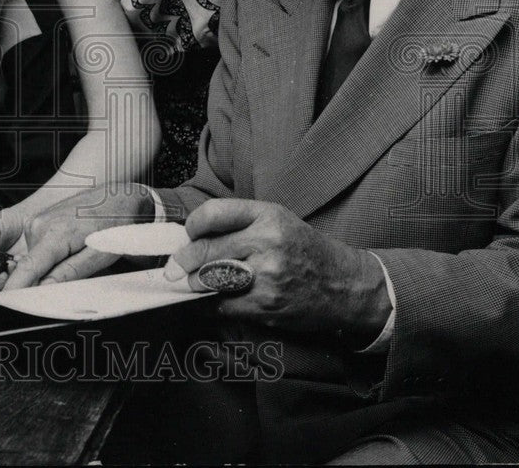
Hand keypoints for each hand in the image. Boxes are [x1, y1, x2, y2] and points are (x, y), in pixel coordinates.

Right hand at [0, 182, 154, 291]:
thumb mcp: (99, 254)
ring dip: (46, 268)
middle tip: (68, 277)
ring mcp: (38, 221)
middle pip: (29, 266)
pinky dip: (47, 258)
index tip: (8, 302)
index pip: (28, 266)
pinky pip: (37, 249)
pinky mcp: (40, 222)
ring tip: (74, 257)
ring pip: (33, 259)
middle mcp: (40, 225)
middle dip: (39, 280)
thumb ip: (70, 272)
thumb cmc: (114, 223)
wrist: (118, 196)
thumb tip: (45, 289)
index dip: (16, 287)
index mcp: (55, 233)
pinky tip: (68, 250)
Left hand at [164, 199, 389, 341]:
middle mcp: (267, 242)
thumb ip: (238, 224)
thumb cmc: (305, 251)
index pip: (213, 213)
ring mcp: (267, 275)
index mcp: (267, 215)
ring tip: (193, 283)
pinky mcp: (266, 304)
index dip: (193, 226)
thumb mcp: (277, 221)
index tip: (189, 234)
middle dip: (182, 261)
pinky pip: (222, 306)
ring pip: (209, 279)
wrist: (345, 286)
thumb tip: (191, 236)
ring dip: (194, 284)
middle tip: (173, 268)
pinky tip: (210, 301)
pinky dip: (210, 305)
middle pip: (205, 250)